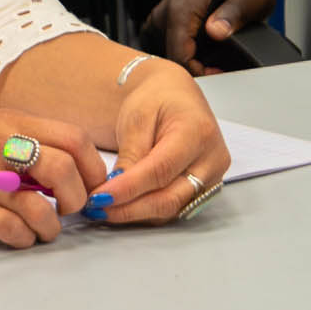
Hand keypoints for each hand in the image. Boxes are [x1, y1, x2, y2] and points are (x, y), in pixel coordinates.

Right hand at [0, 112, 107, 248]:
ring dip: (53, 226)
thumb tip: (65, 164)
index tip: (93, 183)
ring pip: (40, 207)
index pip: (73, 139)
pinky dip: (24, 239)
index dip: (93, 165)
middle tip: (73, 209)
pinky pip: (10, 229)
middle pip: (63, 171)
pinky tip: (21, 238)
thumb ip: (22, 140)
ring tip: (47, 229)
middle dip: (78, 197)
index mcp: (9, 122)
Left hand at [89, 57, 230, 224]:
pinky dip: (147, 211)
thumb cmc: (158, 98)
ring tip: (106, 208)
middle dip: (130, 209)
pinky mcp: (204, 188)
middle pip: (170, 197)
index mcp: (198, 132)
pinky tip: (124, 206)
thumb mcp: (137, 116)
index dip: (129, 188)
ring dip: (136, 213)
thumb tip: (114, 191)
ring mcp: (212, 176)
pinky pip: (174, 209)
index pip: (161, 169)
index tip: (100, 197)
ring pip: (171, 209)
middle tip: (97, 208)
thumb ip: (130, 154)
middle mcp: (212, 158)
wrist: (177, 96)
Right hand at [146, 0, 277, 75]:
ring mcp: (160, 19)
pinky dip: (184, 54)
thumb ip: (235, 13)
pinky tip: (202, 51)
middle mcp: (164, 13)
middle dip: (195, 69)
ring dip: (189, 61)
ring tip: (212, 57)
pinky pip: (167, 49)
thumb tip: (216, 31)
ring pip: (168, 56)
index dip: (199, 71)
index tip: (218, 71)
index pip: (179, 56)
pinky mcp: (162, 23)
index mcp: (181, 9)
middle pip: (171, 59)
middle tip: (219, 67)